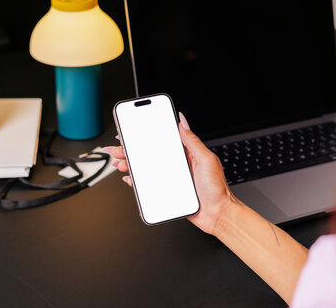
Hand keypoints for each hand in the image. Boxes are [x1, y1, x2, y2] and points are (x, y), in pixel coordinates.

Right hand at [104, 112, 232, 234]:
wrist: (217, 214)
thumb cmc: (216, 188)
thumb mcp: (206, 159)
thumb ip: (192, 141)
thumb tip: (183, 121)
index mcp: (185, 154)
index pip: (162, 140)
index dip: (146, 134)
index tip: (131, 129)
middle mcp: (177, 164)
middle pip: (149, 154)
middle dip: (131, 150)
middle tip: (117, 147)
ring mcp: (171, 178)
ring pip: (146, 168)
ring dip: (130, 164)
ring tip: (119, 162)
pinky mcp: (167, 191)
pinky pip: (148, 184)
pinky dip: (136, 180)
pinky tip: (129, 178)